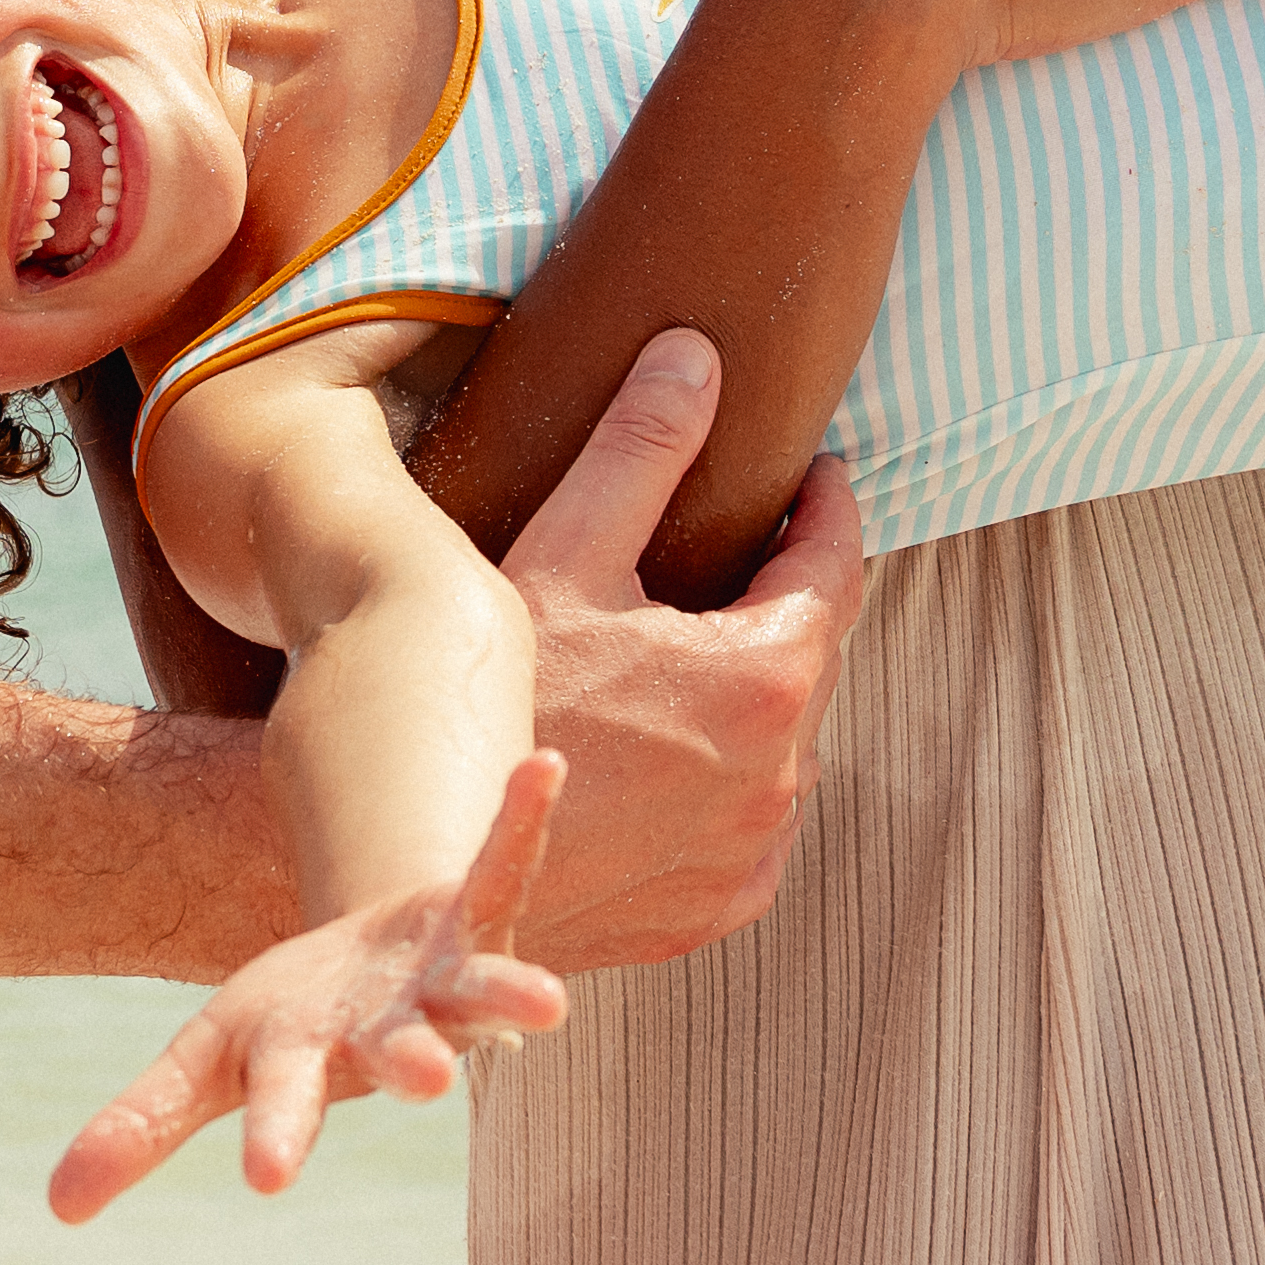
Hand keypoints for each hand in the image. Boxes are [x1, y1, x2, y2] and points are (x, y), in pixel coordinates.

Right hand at [51, 759, 569, 1217]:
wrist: (378, 977)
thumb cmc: (292, 1028)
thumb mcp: (208, 1062)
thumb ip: (140, 1126)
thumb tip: (57, 1209)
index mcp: (314, 1063)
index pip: (288, 1103)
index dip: (279, 1133)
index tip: (266, 1178)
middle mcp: (391, 1030)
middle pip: (399, 1053)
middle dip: (412, 1066)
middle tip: (429, 1084)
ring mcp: (444, 975)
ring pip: (480, 988)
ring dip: (509, 992)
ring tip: (551, 1002)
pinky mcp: (478, 911)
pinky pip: (507, 861)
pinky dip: (524, 817)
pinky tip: (545, 768)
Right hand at [481, 330, 863, 964]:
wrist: (427, 858)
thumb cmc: (493, 702)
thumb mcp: (564, 554)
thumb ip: (642, 449)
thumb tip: (694, 357)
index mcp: (766, 679)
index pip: (837, 566)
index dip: (828, 509)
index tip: (814, 476)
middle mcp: (783, 776)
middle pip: (815, 656)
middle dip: (787, 595)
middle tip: (746, 545)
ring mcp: (752, 853)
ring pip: (785, 744)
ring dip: (756, 692)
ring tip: (693, 647)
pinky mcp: (715, 907)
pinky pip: (751, 825)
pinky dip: (730, 779)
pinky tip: (671, 749)